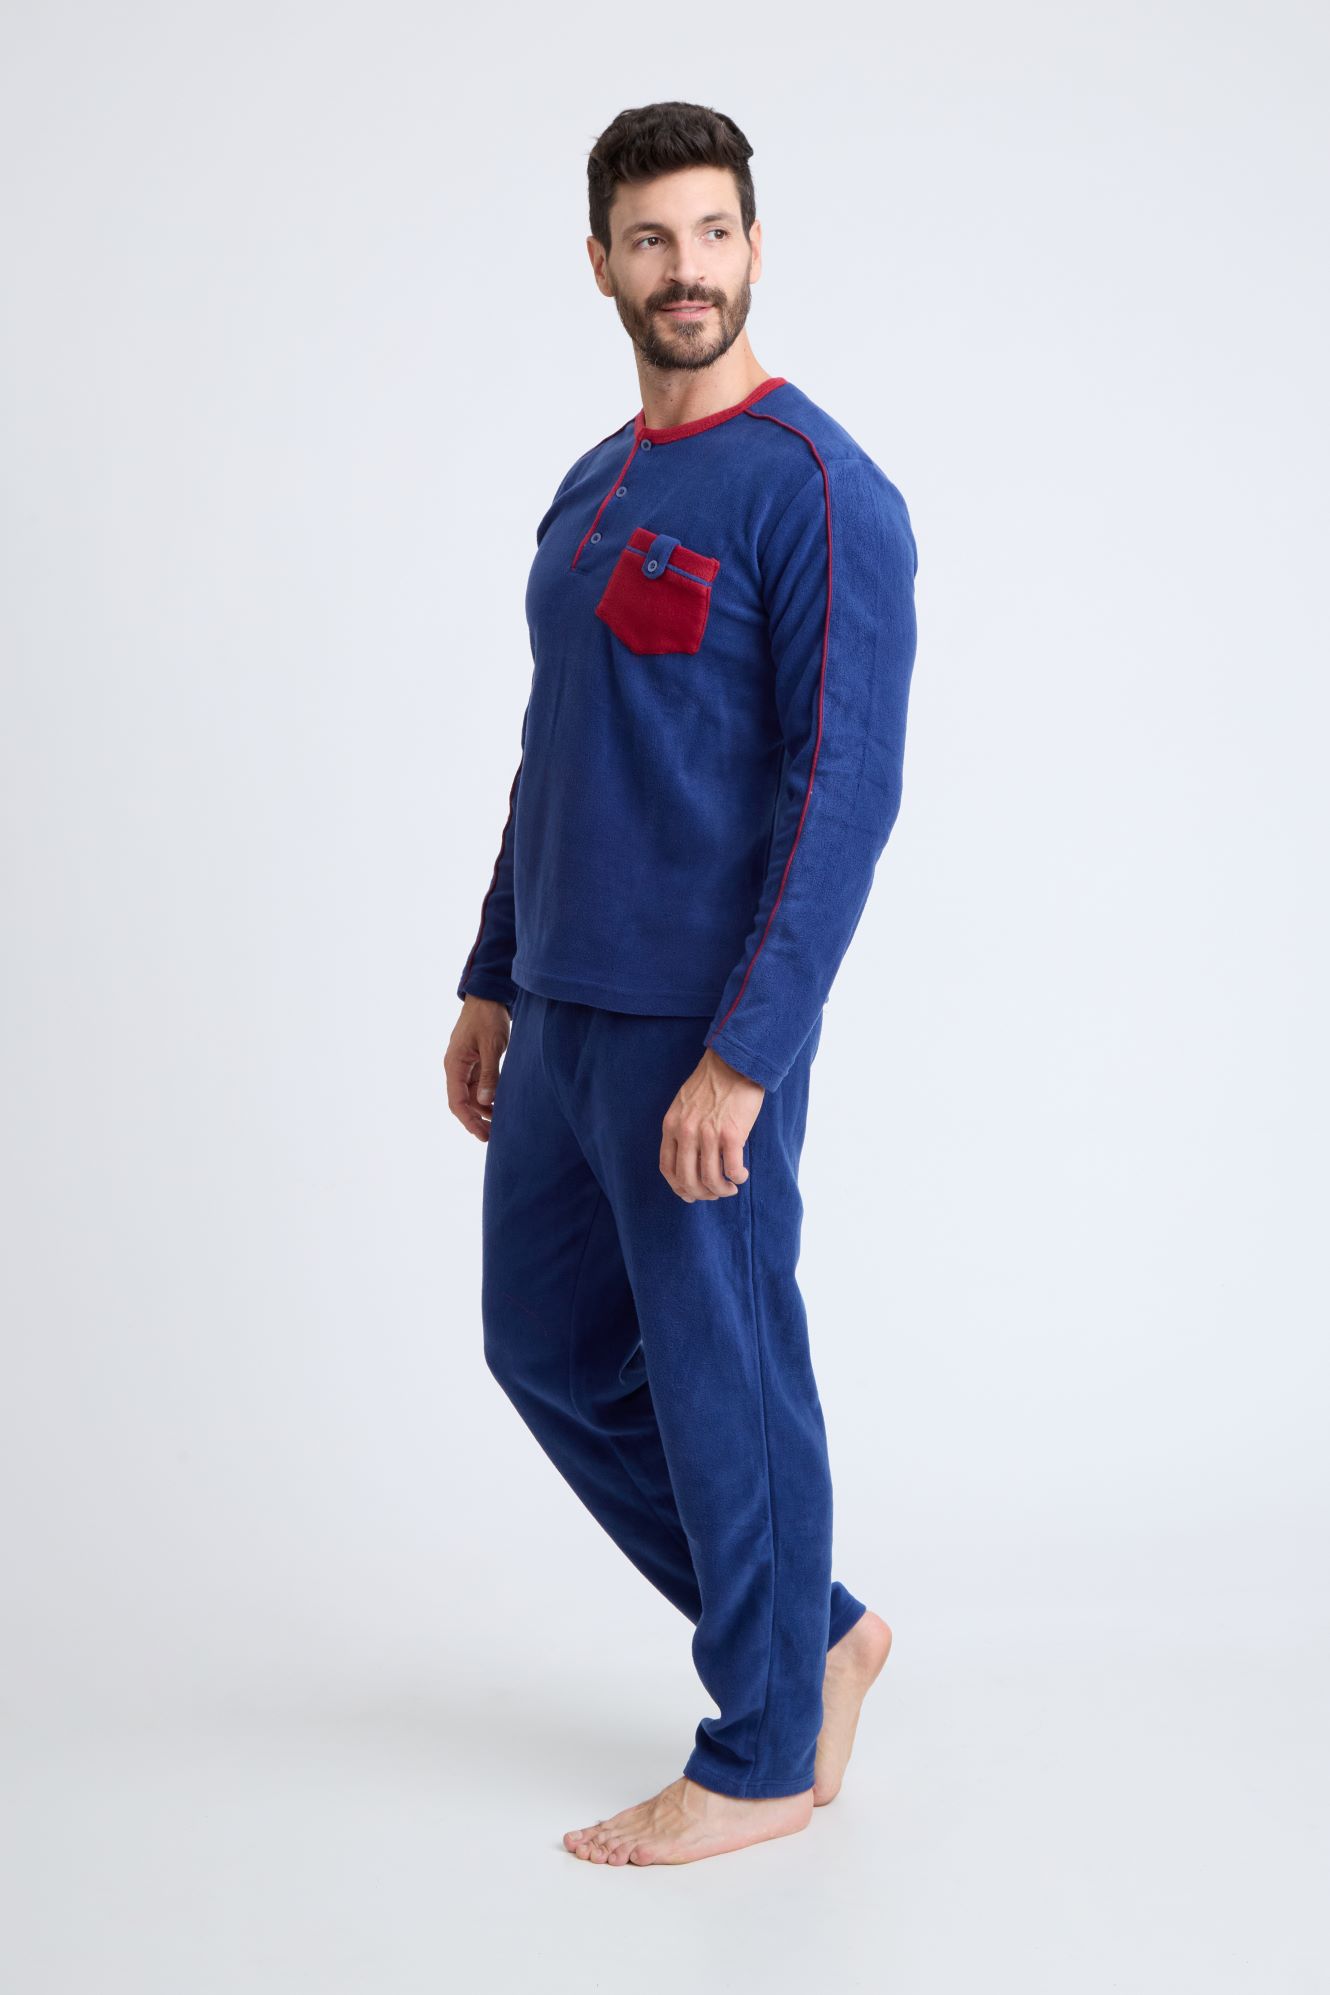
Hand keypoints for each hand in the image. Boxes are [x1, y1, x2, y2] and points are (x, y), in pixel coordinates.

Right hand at [445, 995, 510, 1140]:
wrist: (488, 996)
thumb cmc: (488, 1018)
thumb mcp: (491, 1045)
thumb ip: (489, 1073)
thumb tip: (486, 1102)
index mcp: (454, 1064)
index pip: (456, 1101)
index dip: (468, 1120)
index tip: (482, 1134)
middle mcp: (456, 1067)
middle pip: (462, 1102)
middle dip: (476, 1120)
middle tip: (493, 1137)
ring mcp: (465, 1065)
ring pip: (471, 1096)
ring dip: (483, 1110)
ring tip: (500, 1124)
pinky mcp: (475, 1062)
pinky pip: (479, 1086)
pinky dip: (488, 1097)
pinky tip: (501, 1105)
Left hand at [660, 1048, 764, 1201]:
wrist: (734, 1063)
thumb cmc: (712, 1083)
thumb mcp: (684, 1105)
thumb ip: (682, 1129)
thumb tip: (691, 1159)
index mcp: (671, 1125)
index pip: (668, 1168)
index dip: (678, 1187)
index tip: (690, 1194)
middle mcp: (686, 1132)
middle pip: (687, 1179)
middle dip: (701, 1194)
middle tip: (714, 1194)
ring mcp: (708, 1134)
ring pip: (710, 1179)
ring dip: (721, 1190)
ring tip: (730, 1188)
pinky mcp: (732, 1134)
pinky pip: (732, 1169)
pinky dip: (737, 1178)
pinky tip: (742, 1175)